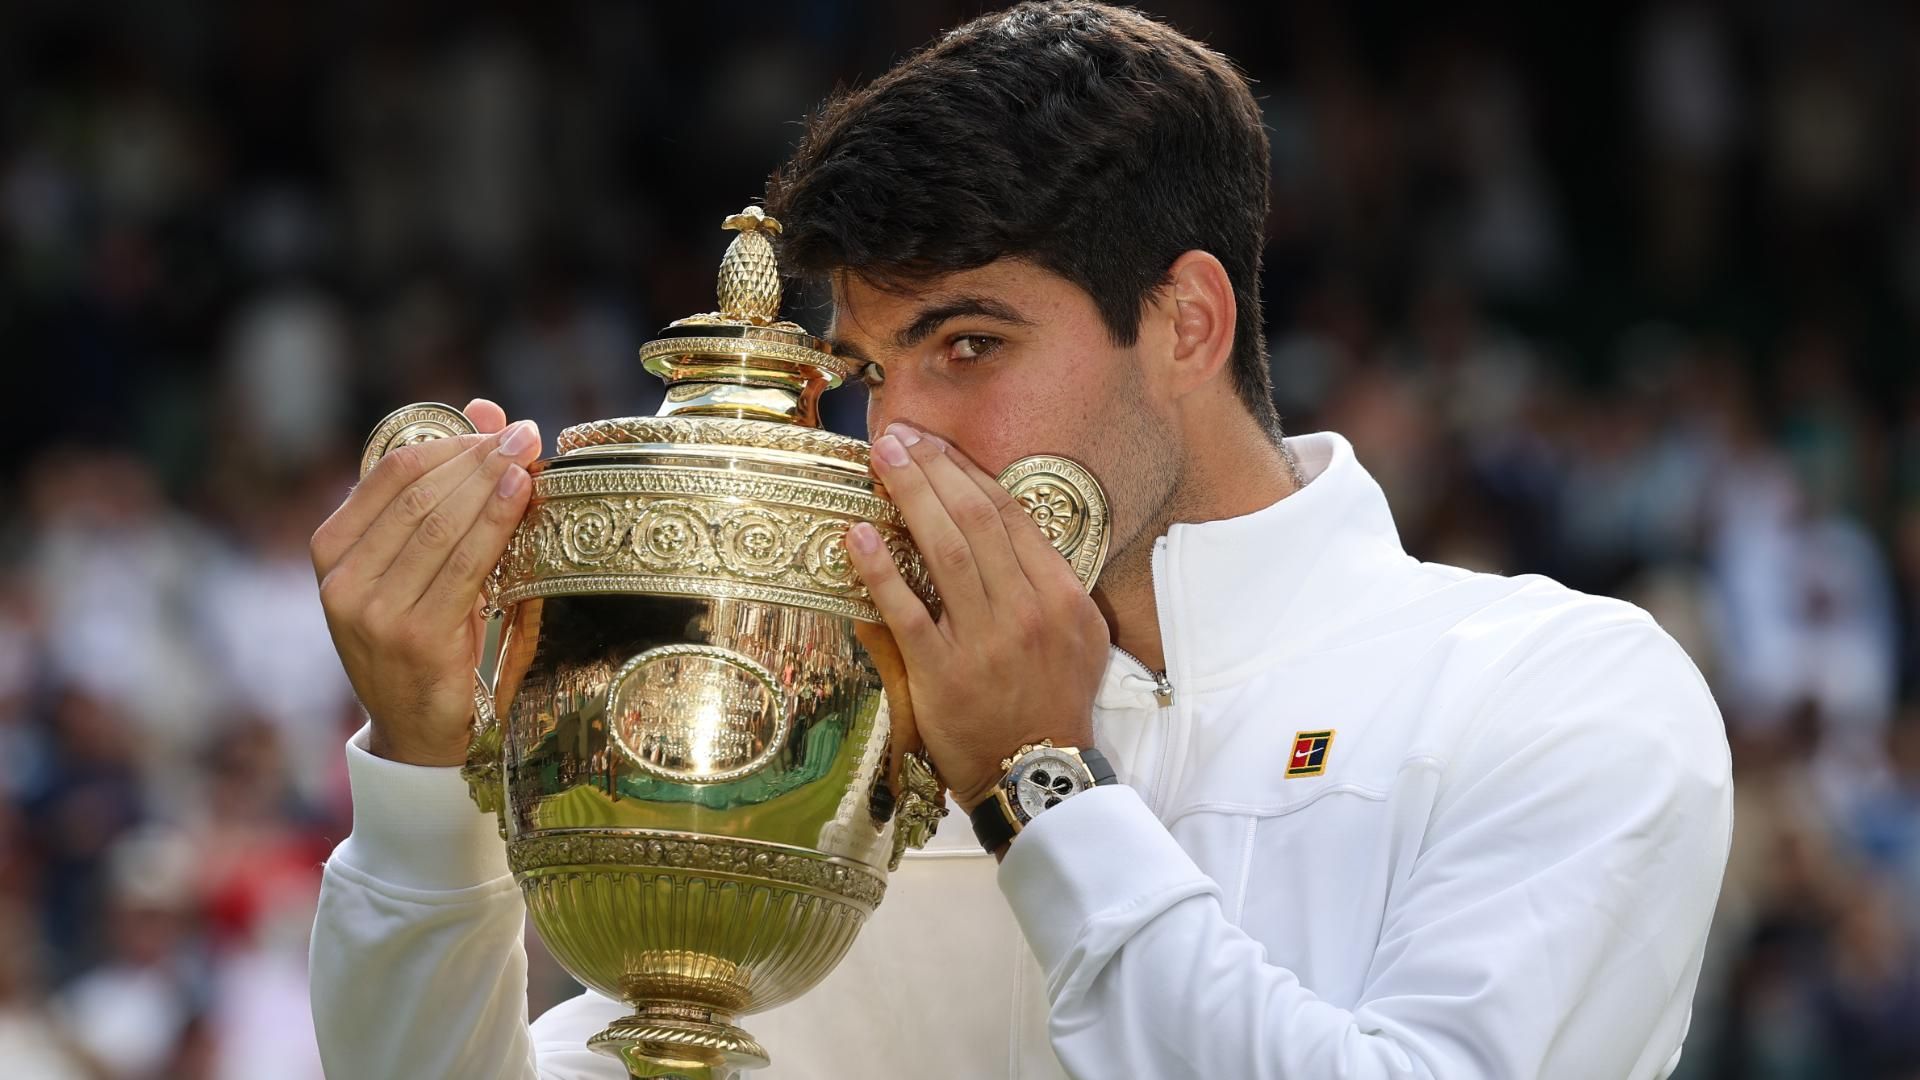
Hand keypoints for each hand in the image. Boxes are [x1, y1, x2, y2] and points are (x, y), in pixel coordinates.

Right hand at [311, 399, 541, 765]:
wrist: (417, 729)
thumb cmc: (425, 634)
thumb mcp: (421, 563)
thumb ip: (443, 488)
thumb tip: (485, 407)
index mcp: (331, 549)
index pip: (391, 470)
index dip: (449, 441)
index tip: (498, 427)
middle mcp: (343, 580)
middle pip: (420, 493)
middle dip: (479, 456)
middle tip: (526, 434)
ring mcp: (375, 612)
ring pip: (443, 524)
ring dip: (492, 482)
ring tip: (530, 454)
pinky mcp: (416, 637)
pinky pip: (466, 565)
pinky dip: (497, 522)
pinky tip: (522, 494)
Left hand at [846, 422, 1109, 812]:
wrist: (1038, 774)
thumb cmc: (1054, 703)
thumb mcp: (1080, 638)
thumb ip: (1049, 584)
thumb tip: (1009, 531)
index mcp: (1062, 596)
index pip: (1010, 516)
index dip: (969, 473)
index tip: (937, 446)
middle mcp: (1026, 610)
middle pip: (974, 521)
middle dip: (933, 471)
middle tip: (899, 437)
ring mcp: (985, 642)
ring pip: (943, 553)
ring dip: (909, 498)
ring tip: (881, 461)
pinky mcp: (944, 673)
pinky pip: (906, 612)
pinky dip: (880, 571)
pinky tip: (856, 537)